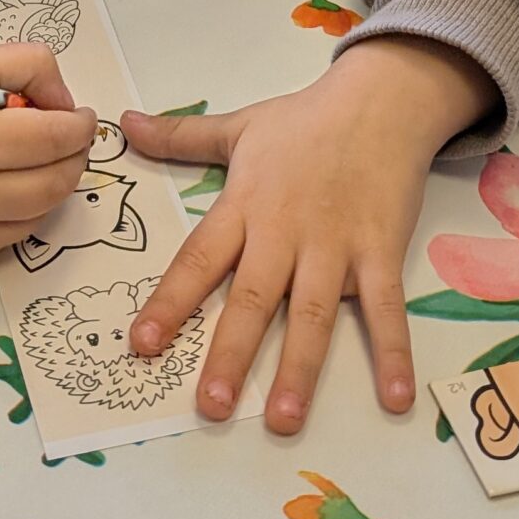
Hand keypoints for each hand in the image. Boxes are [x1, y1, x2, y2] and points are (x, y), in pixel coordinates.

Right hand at [0, 43, 96, 277]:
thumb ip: (28, 67)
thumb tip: (67, 106)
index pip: (57, 139)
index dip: (79, 126)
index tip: (79, 118)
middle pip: (58, 183)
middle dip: (73, 156)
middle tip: (66, 138)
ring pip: (39, 216)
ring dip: (47, 186)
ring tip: (28, 160)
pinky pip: (8, 239)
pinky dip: (15, 212)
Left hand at [121, 36, 496, 434]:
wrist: (381, 99)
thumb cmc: (306, 119)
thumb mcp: (238, 125)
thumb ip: (180, 137)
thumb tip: (122, 125)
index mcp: (245, 205)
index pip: (199, 259)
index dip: (170, 303)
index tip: (142, 346)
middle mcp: (285, 232)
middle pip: (253, 299)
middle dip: (230, 354)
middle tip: (209, 406)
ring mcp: (336, 245)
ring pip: (313, 314)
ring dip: (299, 368)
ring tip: (283, 420)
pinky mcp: (382, 252)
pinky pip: (387, 309)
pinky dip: (393, 353)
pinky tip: (395, 400)